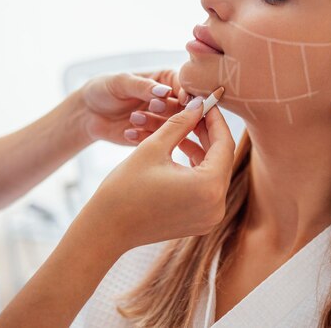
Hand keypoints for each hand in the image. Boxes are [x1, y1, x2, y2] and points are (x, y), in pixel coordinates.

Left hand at [75, 70, 187, 144]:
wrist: (87, 113)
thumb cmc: (103, 89)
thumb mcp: (121, 82)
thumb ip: (143, 86)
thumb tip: (165, 91)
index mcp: (165, 80)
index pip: (185, 87)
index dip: (187, 94)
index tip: (181, 100)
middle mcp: (168, 101)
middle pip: (184, 108)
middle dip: (170, 108)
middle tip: (152, 105)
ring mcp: (162, 121)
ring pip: (173, 127)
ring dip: (155, 123)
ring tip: (133, 118)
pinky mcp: (153, 138)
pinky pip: (158, 141)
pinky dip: (145, 137)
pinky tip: (128, 132)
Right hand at [85, 97, 235, 251]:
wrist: (106, 229)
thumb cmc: (125, 188)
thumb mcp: (154, 147)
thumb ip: (181, 123)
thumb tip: (199, 104)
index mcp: (208, 187)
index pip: (224, 144)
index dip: (215, 119)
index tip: (206, 102)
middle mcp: (216, 206)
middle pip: (222, 158)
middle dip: (209, 133)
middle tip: (195, 111)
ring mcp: (210, 217)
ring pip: (215, 172)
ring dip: (203, 149)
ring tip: (185, 128)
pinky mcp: (201, 221)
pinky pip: (207, 187)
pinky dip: (198, 168)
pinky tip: (182, 150)